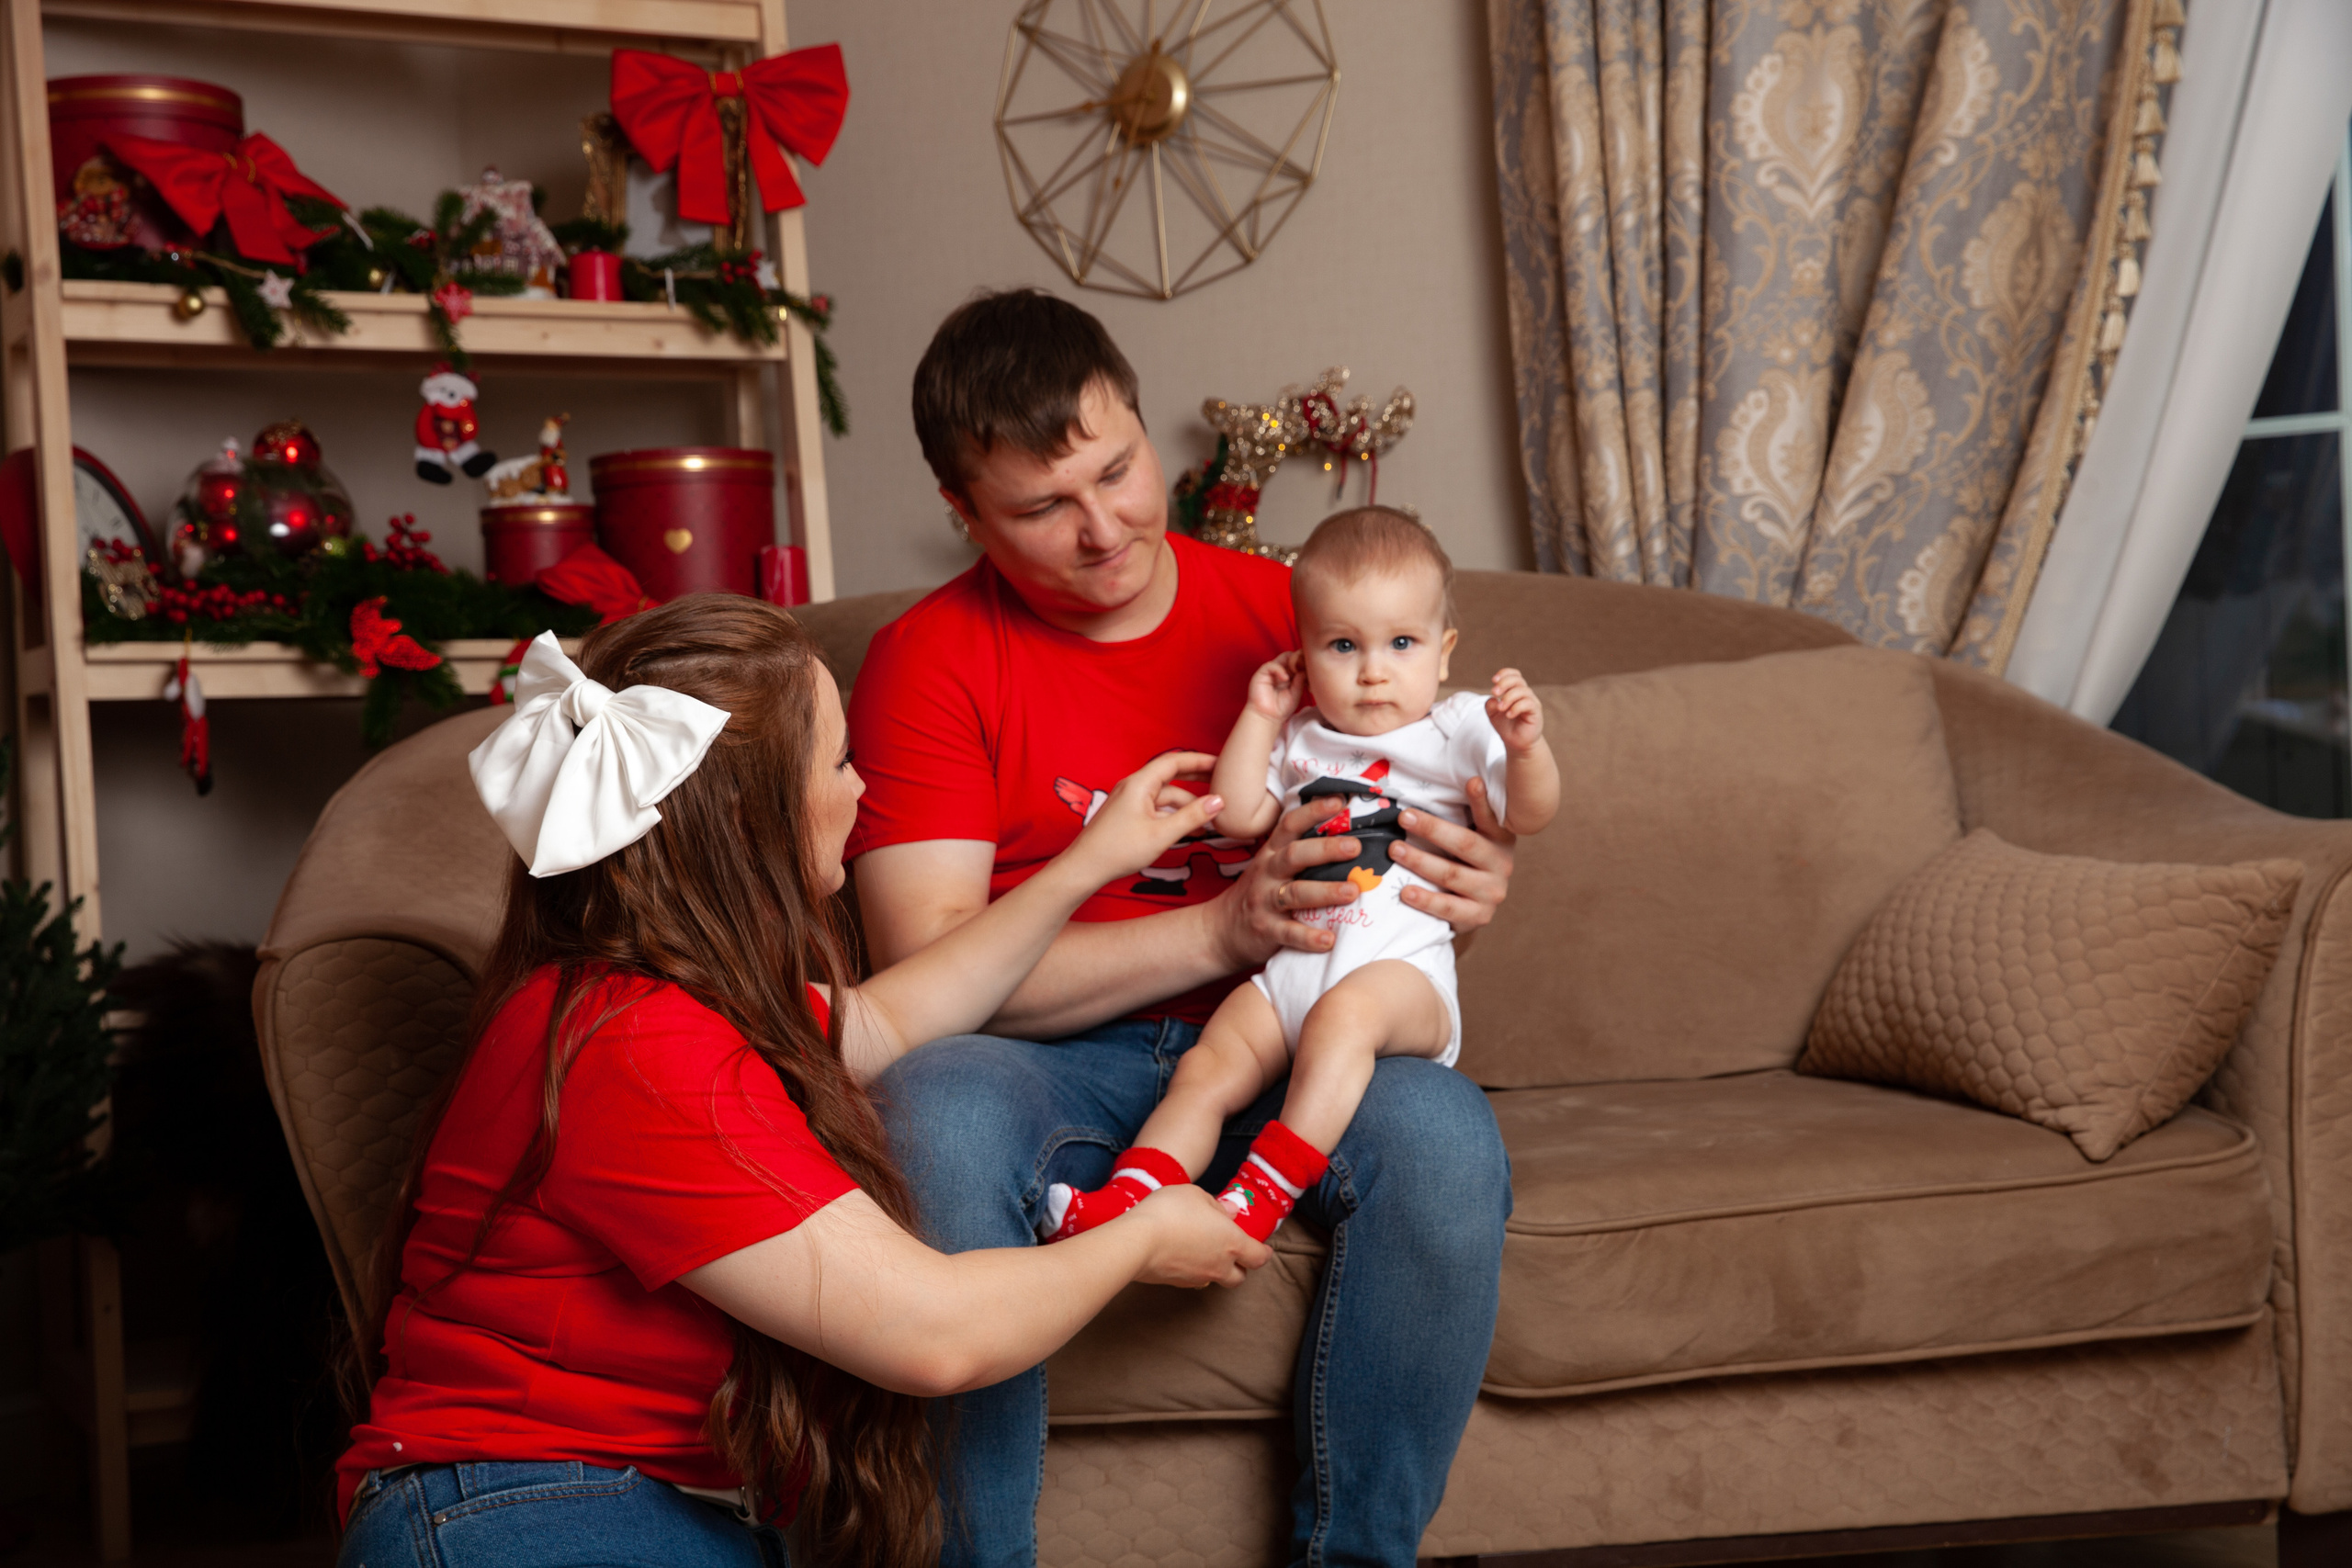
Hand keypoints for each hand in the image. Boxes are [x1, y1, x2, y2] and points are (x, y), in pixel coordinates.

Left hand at [1067, 752, 1222, 882]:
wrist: (1084, 868)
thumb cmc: (1117, 850)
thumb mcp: (1161, 834)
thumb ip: (1192, 817)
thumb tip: (1218, 801)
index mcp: (1139, 784)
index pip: (1174, 761)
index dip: (1199, 760)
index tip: (1221, 763)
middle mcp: (1134, 787)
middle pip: (1171, 775)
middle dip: (1196, 779)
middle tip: (1221, 782)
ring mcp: (1130, 801)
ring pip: (1165, 796)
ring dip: (1187, 805)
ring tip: (1209, 819)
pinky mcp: (1128, 815)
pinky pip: (1156, 808)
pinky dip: (1173, 815)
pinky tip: (1188, 829)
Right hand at [1128, 1185, 1269, 1287]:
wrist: (1136, 1242)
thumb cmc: (1171, 1212)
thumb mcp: (1196, 1195)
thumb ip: (1217, 1206)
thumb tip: (1229, 1214)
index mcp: (1232, 1243)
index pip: (1259, 1257)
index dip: (1264, 1253)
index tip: (1265, 1249)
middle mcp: (1219, 1266)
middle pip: (1239, 1277)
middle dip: (1240, 1267)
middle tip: (1233, 1251)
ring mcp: (1196, 1278)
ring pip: (1214, 1280)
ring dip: (1215, 1269)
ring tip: (1204, 1251)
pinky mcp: (1175, 1283)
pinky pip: (1192, 1279)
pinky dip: (1193, 1270)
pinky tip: (1181, 1254)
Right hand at [1214, 793, 1365, 968]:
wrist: (1221, 930)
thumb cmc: (1259, 893)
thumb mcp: (1272, 866)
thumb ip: (1300, 852)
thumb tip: (1347, 834)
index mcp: (1272, 853)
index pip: (1290, 825)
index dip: (1313, 811)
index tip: (1339, 800)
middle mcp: (1267, 873)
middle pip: (1295, 855)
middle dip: (1326, 849)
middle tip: (1355, 847)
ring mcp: (1265, 901)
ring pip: (1296, 893)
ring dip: (1326, 891)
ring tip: (1352, 891)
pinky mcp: (1266, 930)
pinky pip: (1289, 933)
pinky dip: (1310, 938)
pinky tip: (1330, 940)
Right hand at [1246, 651, 1306, 722]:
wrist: (1268, 717)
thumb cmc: (1281, 708)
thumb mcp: (1296, 694)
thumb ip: (1300, 681)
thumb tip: (1305, 670)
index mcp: (1289, 675)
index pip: (1297, 662)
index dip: (1304, 662)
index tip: (1311, 668)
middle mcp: (1280, 671)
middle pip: (1291, 656)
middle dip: (1299, 660)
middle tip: (1305, 667)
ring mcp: (1271, 672)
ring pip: (1283, 657)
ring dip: (1291, 663)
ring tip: (1296, 673)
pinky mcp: (1261, 674)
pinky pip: (1271, 665)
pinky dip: (1280, 669)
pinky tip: (1285, 679)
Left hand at [1391, 777, 1515, 932]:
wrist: (1474, 905)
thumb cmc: (1464, 860)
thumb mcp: (1469, 834)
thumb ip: (1461, 813)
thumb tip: (1447, 779)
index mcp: (1500, 839)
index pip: (1490, 818)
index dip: (1481, 801)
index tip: (1471, 782)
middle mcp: (1501, 864)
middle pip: (1465, 844)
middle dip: (1432, 829)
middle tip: (1404, 817)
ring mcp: (1491, 892)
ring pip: (1452, 875)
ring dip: (1420, 862)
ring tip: (1394, 850)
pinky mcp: (1479, 916)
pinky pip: (1448, 907)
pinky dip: (1425, 900)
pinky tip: (1405, 892)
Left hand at [1488, 667, 1543, 752]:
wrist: (1516, 743)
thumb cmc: (1506, 726)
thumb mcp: (1493, 715)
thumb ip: (1490, 705)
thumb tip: (1492, 698)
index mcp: (1515, 690)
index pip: (1514, 674)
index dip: (1505, 673)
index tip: (1493, 680)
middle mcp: (1525, 694)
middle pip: (1518, 679)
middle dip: (1504, 683)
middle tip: (1494, 692)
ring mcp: (1532, 702)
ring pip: (1523, 691)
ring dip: (1508, 697)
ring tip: (1500, 709)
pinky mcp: (1536, 712)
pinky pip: (1528, 704)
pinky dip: (1516, 707)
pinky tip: (1509, 715)